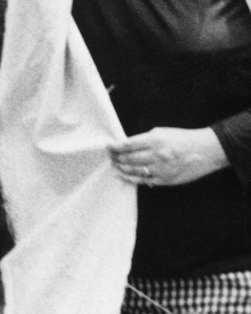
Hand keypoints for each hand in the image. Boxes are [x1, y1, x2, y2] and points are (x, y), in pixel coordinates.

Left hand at [108, 127, 229, 186]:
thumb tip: (124, 145)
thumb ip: (144, 139)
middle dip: (115, 158)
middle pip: (127, 159)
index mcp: (156, 140)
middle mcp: (157, 155)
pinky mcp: (164, 180)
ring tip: (114, 165)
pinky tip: (121, 176)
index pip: (128, 145)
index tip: (108, 146)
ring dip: (120, 168)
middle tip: (110, 156)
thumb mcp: (163, 132)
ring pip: (132, 171)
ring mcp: (161, 169)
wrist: (207, 151)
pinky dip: (129, 178)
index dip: (114, 147)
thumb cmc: (183, 139)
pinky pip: (142, 181)